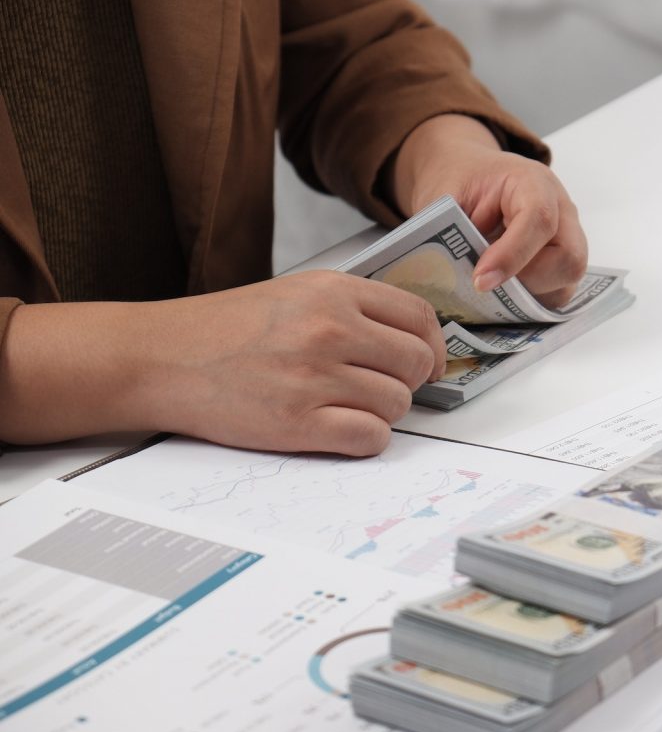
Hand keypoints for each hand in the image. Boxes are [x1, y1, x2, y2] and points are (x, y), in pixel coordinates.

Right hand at [0, 271, 444, 455]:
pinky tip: (339, 430)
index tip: (426, 363)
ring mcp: (315, 376)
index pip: (420, 318)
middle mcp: (330, 329)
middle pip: (416, 364)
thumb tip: (414, 339)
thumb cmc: (226, 329)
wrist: (159, 358)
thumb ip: (354, 308)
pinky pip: (371, 438)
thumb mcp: (296, 293)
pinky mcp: (298, 423)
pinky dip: (365, 440)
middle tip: (379, 388)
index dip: (432, 346)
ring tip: (343, 406)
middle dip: (407, 382)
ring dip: (381, 412)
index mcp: (334, 291)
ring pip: (397, 404)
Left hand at [389, 114, 588, 307]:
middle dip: (528, 281)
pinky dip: (529, 302)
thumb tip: (449, 279)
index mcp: (534, 183)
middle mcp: (562, 211)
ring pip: (566, 282)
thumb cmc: (460, 182)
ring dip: (528, 295)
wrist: (468, 178)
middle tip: (486, 284)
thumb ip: (453, 234)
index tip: (480, 281)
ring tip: (491, 286)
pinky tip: (501, 292)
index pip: (540, 219)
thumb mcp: (446, 198)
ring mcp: (568, 239)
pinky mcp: (562, 265)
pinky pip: (558, 294)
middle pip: (569, 258)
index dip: (512, 255)